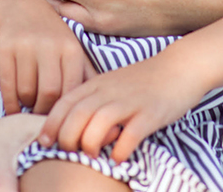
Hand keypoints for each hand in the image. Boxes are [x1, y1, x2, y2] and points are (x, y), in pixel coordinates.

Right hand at [0, 0, 94, 114]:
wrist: (20, 11)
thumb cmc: (52, 38)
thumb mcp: (72, 50)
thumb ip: (85, 75)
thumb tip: (97, 105)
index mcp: (71, 49)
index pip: (71, 90)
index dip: (64, 108)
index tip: (59, 115)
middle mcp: (49, 45)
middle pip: (48, 93)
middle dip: (44, 110)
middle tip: (41, 114)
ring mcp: (26, 45)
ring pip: (26, 91)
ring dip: (26, 105)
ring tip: (29, 104)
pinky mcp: (5, 48)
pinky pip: (7, 85)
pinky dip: (10, 103)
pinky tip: (13, 108)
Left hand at [38, 55, 203, 161]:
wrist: (180, 66)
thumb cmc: (144, 80)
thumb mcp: (111, 84)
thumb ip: (93, 102)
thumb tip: (74, 129)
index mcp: (97, 84)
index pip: (64, 103)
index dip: (50, 124)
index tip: (43, 142)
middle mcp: (110, 91)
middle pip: (77, 115)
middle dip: (67, 138)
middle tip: (70, 152)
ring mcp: (130, 102)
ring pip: (99, 123)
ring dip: (90, 144)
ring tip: (93, 156)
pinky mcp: (151, 113)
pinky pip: (131, 134)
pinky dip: (121, 149)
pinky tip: (118, 157)